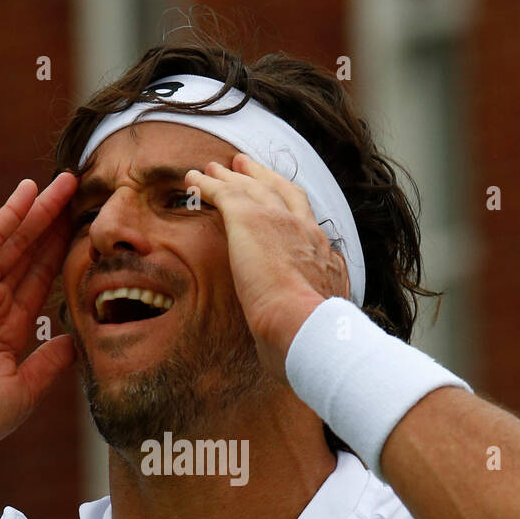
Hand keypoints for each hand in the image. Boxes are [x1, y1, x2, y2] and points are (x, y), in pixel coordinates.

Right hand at [0, 173, 78, 471]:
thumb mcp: (22, 393)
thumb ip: (49, 363)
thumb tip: (78, 342)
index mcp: (11, 331)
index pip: (45, 284)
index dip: (68, 257)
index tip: (94, 236)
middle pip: (34, 255)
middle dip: (59, 225)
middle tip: (89, 193)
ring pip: (16, 241)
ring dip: (41, 211)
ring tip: (68, 181)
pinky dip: (8, 215)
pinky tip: (30, 191)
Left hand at [185, 153, 349, 382]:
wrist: (305, 328)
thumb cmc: (311, 345)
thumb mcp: (318, 333)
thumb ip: (307, 330)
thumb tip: (295, 352)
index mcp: (325, 261)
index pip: (308, 229)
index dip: (291, 216)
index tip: (281, 210)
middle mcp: (308, 234)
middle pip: (286, 193)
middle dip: (265, 178)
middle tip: (246, 167)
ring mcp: (282, 223)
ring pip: (254, 188)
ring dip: (233, 176)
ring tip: (215, 167)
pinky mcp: (251, 220)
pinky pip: (225, 193)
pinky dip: (209, 184)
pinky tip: (193, 179)